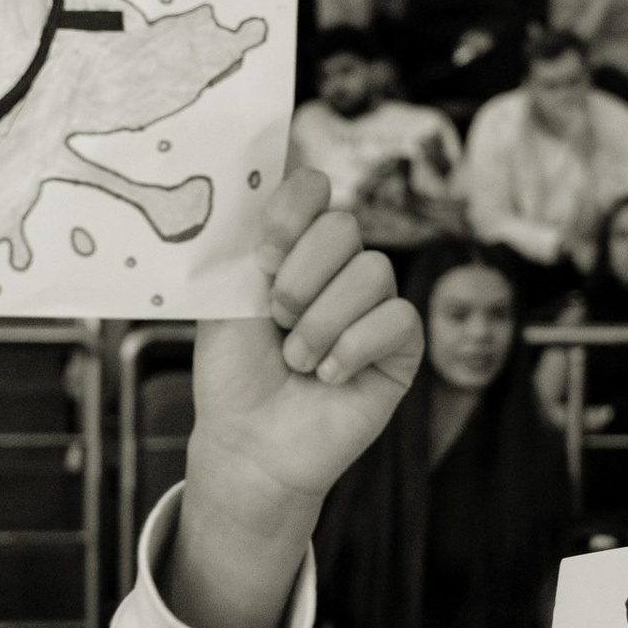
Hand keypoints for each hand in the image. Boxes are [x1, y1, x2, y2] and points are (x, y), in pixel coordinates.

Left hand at [165, 174, 421, 627]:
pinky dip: (354, 347)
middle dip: (301, 276)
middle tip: (276, 319)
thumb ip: (248, 246)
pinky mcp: (401, 348)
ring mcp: (373, 306)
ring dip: (323, 322)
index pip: (313, 190)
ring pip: (373, 273)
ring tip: (297, 360)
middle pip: (346, 226)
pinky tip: (328, 375)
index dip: (293, 210)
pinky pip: (398, 319)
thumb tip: (259, 185)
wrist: (249, 442)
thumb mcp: (227, 301)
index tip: (264, 254)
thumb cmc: (234, 375)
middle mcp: (338, 269)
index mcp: (294, 247)